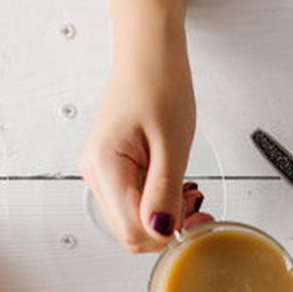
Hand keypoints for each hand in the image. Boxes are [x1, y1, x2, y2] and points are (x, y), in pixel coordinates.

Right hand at [79, 0, 210, 251]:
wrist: (149, 56)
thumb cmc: (159, 86)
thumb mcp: (173, 145)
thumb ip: (165, 192)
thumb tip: (161, 231)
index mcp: (105, 167)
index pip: (131, 231)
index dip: (166, 235)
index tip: (195, 221)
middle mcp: (95, 173)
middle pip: (130, 231)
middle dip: (166, 229)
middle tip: (197, 209)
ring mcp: (101, 172)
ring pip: (133, 220)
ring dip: (163, 217)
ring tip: (187, 192)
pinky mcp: (112, 169)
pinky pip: (134, 201)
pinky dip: (158, 203)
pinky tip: (175, 187)